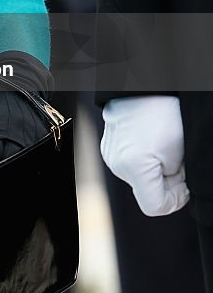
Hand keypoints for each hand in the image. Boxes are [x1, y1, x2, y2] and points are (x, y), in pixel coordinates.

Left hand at [0, 52, 52, 166]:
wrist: (16, 86)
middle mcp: (17, 133)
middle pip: (8, 162)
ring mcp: (32, 136)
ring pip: (23, 161)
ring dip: (12, 161)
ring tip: (5, 155)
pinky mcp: (43, 136)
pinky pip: (35, 154)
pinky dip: (26, 156)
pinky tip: (18, 151)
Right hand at [101, 96, 188, 215]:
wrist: (144, 86)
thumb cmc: (165, 112)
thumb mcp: (181, 152)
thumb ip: (177, 181)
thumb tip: (175, 190)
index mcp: (133, 167)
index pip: (155, 207)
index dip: (175, 200)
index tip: (184, 185)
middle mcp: (116, 164)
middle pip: (147, 192)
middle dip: (166, 181)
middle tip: (177, 158)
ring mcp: (109, 155)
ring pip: (139, 179)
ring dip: (155, 170)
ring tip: (163, 145)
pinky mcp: (108, 147)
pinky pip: (130, 165)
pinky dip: (144, 160)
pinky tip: (150, 141)